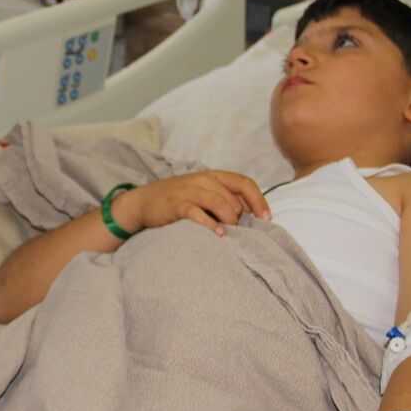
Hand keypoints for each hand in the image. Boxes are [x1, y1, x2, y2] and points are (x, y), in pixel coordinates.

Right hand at [113, 171, 269, 235]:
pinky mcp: (176, 205)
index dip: (259, 200)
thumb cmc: (178, 200)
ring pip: (220, 203)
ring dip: (229, 220)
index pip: (245, 183)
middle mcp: (203, 180)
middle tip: (237, 232)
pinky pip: (198, 213)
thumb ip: (224, 199)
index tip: (267, 219)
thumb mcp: (203, 193)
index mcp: (214, 176)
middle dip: (240, 217)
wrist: (144, 201)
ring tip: (229, 234)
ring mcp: (189, 191)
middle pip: (234, 197)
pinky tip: (218, 234)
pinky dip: (210, 224)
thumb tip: (250, 215)